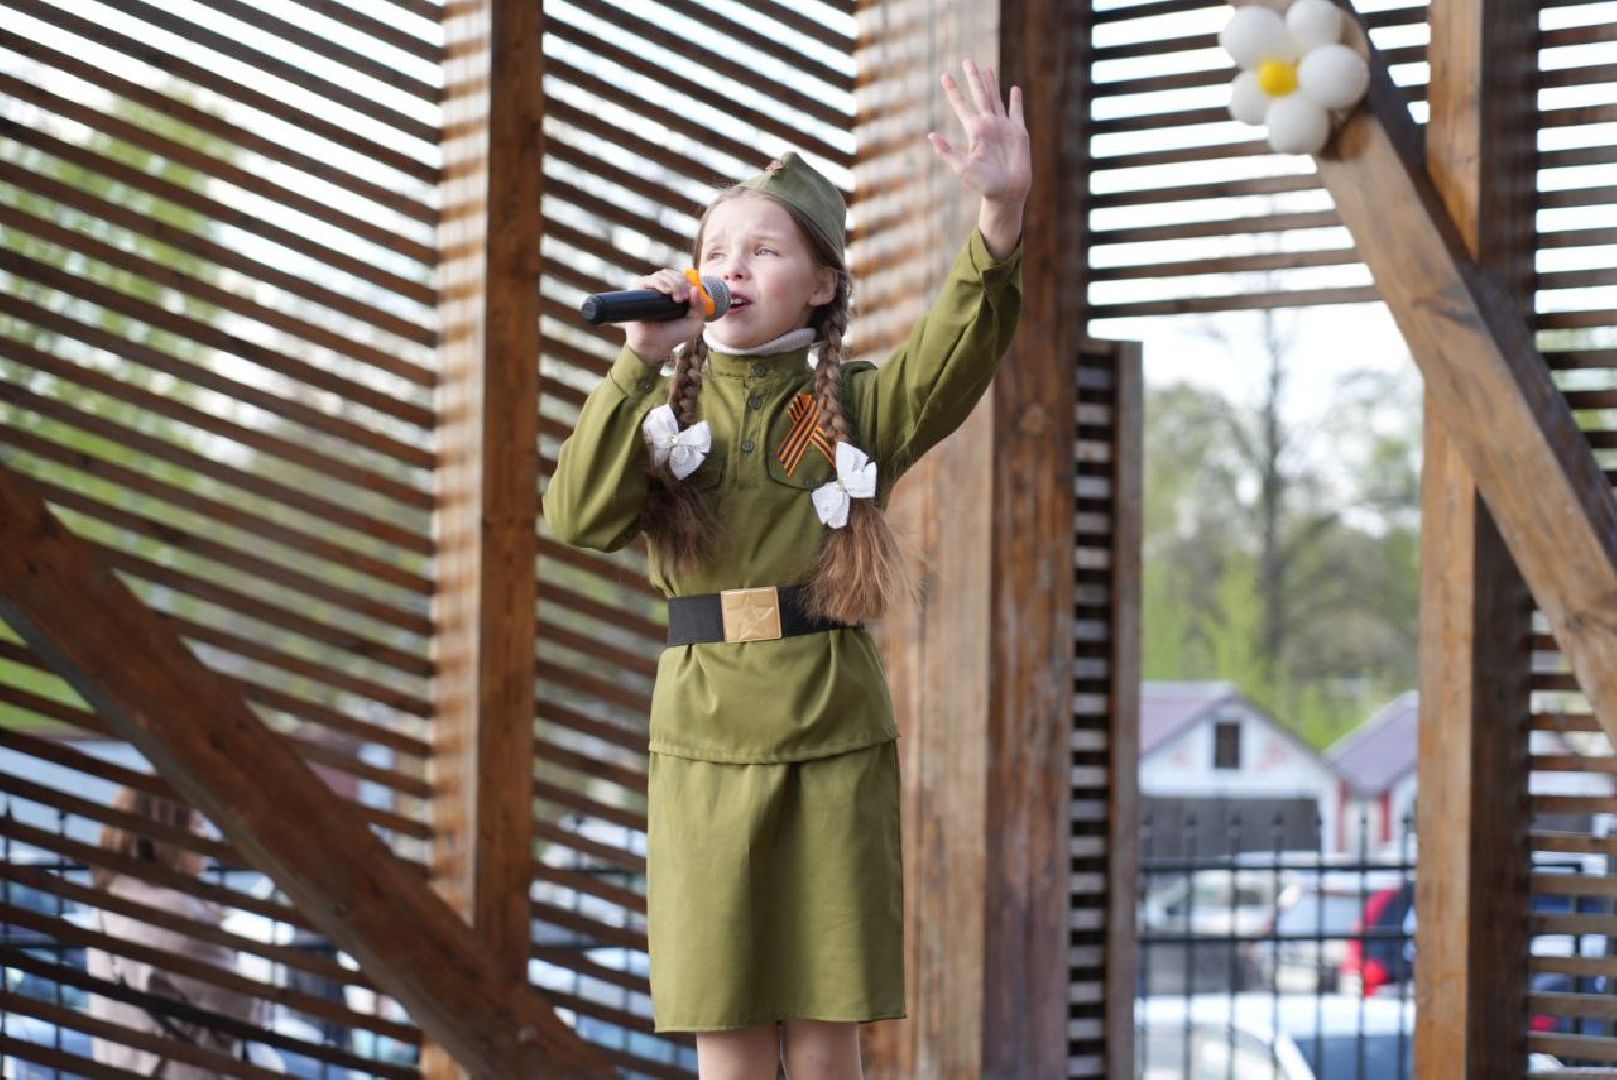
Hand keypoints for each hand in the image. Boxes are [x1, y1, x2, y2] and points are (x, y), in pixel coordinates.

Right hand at [623, 268, 707, 365]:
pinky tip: (666, 291)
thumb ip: (700, 307)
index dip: (687, 282)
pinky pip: (648, 280)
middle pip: (672, 274)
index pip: (681, 277)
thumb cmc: (674, 335)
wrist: (655, 346)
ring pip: (662, 275)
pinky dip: (659, 282)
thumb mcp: (695, 323)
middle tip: (683, 298)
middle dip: (681, 283)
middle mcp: (661, 289)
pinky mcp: (638, 292)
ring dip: (673, 283)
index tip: (690, 295)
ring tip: (677, 299)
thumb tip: (694, 288)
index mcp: (674, 292)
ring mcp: (650, 290)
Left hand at [928, 59, 1030, 206]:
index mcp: (974, 130)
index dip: (954, 90)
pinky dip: (1015, 100)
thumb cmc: (983, 184)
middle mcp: (988, 125)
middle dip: (973, 78)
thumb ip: (947, 151)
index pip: (961, 105)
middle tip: (967, 61)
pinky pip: (1017, 112)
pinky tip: (1013, 89)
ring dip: (991, 84)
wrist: (1007, 193)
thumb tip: (931, 135)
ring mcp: (1003, 127)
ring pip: (996, 99)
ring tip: (986, 69)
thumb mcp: (962, 167)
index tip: (945, 75)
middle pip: (979, 95)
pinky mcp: (1018, 133)